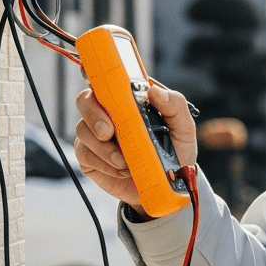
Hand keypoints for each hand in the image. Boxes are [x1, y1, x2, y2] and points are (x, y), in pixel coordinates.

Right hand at [74, 84, 197, 215]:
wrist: (168, 187)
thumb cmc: (176, 152)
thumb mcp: (183, 129)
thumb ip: (175, 106)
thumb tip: (154, 91)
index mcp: (131, 99)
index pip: (108, 81)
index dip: (97, 78)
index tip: (97, 84)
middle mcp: (111, 113)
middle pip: (85, 100)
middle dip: (94, 115)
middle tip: (108, 133)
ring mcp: (97, 134)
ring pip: (82, 130)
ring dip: (102, 147)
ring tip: (126, 162)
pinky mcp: (90, 156)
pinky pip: (84, 154)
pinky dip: (103, 163)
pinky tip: (122, 170)